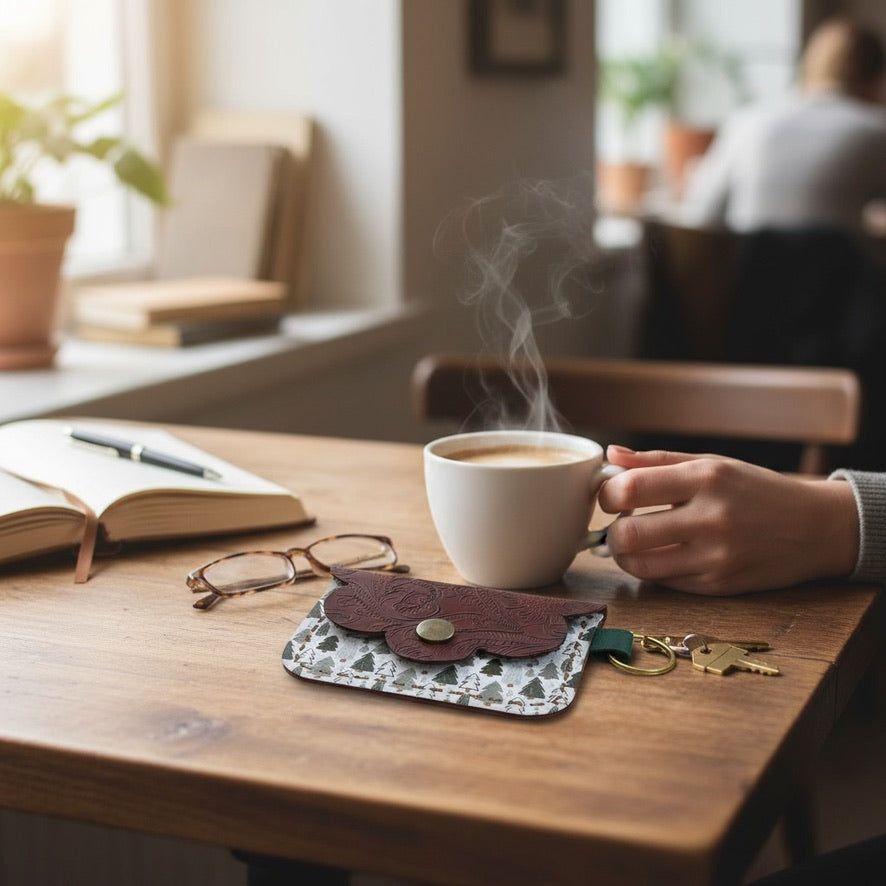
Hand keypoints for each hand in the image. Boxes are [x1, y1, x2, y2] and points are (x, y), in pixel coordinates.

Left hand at [597, 446, 858, 594]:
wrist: (815, 528)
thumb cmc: (755, 489)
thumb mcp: (711, 463)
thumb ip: (656, 460)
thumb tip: (610, 455)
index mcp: (706, 478)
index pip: (630, 489)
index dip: (607, 495)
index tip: (611, 497)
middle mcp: (711, 518)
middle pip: (628, 535)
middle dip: (611, 533)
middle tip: (619, 526)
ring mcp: (716, 557)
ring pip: (641, 567)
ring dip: (627, 557)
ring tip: (635, 543)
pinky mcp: (719, 586)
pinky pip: (665, 583)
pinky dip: (655, 570)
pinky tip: (664, 555)